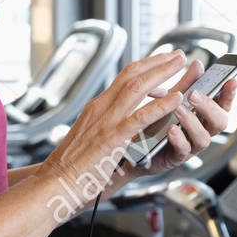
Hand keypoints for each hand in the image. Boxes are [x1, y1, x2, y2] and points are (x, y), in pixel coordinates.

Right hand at [39, 49, 188, 221]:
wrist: (55, 183)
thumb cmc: (71, 167)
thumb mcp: (88, 137)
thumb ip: (103, 125)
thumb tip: (117, 122)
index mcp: (96, 108)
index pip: (123, 78)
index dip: (145, 66)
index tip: (162, 59)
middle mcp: (100, 108)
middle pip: (132, 75)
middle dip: (157, 62)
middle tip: (178, 53)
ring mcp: (106, 121)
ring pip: (137, 88)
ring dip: (162, 73)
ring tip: (181, 64)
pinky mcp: (112, 138)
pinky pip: (141, 117)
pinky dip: (161, 105)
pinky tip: (176, 98)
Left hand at [136, 57, 236, 179]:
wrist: (136, 146)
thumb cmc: (158, 122)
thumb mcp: (173, 100)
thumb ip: (187, 84)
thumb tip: (198, 65)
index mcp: (204, 116)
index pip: (223, 104)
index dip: (229, 94)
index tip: (231, 81)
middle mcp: (202, 130)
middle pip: (220, 122)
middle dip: (210, 107)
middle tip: (194, 94)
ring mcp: (191, 145)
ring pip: (203, 137)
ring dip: (192, 121)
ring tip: (178, 109)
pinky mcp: (176, 157)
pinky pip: (183, 150)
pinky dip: (178, 139)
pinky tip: (170, 128)